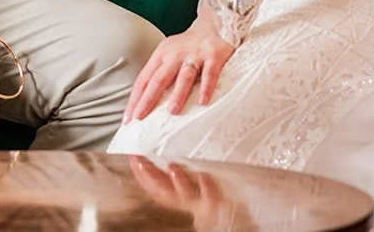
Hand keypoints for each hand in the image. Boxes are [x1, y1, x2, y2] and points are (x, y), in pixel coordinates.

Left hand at [123, 17, 232, 123]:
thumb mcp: (169, 55)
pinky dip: (206, 87)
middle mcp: (175, 54)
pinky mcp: (214, 56)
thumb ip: (160, 75)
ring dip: (178, 94)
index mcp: (161, 55)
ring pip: (184, 76)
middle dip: (148, 99)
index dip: (135, 99)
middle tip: (140, 117)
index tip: (128, 118)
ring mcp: (195, 54)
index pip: (144, 79)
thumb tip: (146, 104)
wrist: (213, 25)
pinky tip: (203, 101)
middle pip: (159, 79)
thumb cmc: (188, 47)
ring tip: (172, 112)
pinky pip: (209, 73)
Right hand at [128, 156, 242, 231]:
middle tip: (140, 161)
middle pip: (163, 191)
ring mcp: (202, 206)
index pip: (155, 186)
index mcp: (180, 196)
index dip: (141, 174)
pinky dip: (207, 188)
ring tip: (172, 167)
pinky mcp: (218, 208)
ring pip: (184, 196)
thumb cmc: (222, 201)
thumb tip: (170, 152)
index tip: (132, 158)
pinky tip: (204, 176)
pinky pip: (212, 199)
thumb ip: (185, 174)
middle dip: (150, 176)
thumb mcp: (197, 186)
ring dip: (177, 182)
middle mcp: (187, 203)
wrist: (241, 219)